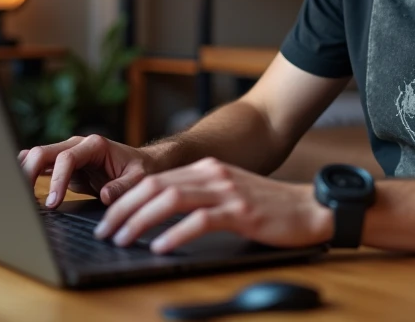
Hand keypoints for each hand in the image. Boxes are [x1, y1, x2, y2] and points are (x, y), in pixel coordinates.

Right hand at [18, 134, 156, 207]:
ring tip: (16, 197)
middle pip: (43, 152)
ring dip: (24, 174)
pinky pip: (39, 165)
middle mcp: (77, 144)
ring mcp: (67, 152)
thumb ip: (123, 186)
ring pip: (36, 157)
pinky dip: (27, 175)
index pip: (66, 158)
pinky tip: (19, 190)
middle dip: (29, 173)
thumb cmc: (139, 169)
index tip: (52, 203)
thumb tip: (105, 196)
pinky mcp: (61, 164)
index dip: (56, 180)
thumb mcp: (139, 178)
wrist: (139, 163)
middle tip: (23, 200)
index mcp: (94, 145)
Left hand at [92, 157, 333, 253]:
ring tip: (122, 239)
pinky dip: (175, 234)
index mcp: (206, 169)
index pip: (154, 179)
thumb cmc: (269, 208)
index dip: (125, 198)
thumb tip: (160, 215)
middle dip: (123, 209)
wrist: (310, 208)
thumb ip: (199, 197)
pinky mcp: (240, 211)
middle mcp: (212, 174)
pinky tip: (160, 246)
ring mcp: (226, 190)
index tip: (107, 217)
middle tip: (104, 231)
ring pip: (170, 200)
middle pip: (154, 186)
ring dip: (140, 220)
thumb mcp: (228, 193)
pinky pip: (199, 220)